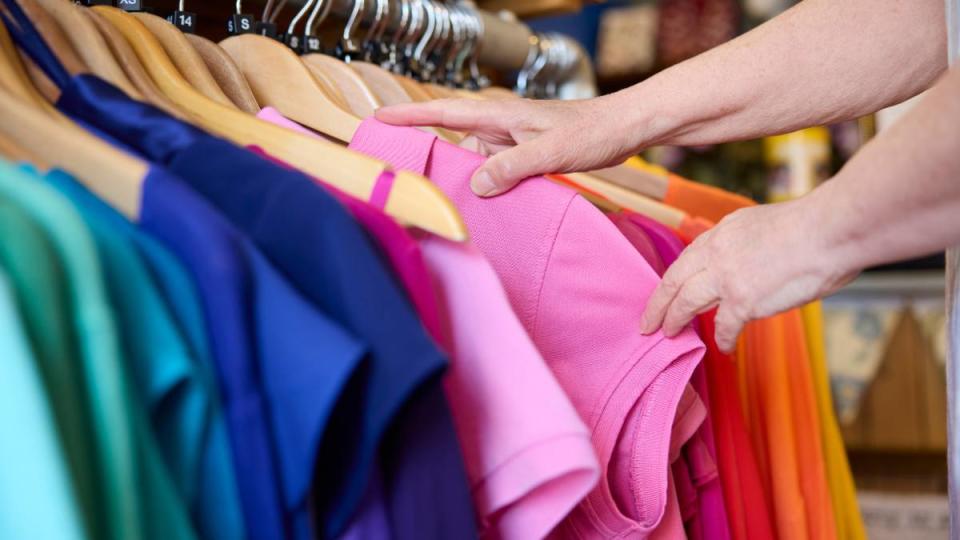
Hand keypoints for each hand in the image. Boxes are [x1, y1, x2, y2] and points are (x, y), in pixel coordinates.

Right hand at [374, 95, 640, 196]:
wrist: (626, 129)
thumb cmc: (594, 131)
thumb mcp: (551, 151)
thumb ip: (512, 166)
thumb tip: (476, 185)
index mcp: (501, 116)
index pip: (445, 114)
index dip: (410, 116)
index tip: (379, 118)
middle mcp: (501, 127)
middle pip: (454, 143)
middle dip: (433, 160)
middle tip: (409, 183)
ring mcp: (513, 141)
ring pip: (475, 163)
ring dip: (467, 182)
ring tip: (452, 206)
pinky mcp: (526, 154)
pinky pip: (496, 172)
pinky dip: (490, 187)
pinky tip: (491, 207)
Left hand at [639, 196, 858, 350]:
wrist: (832, 229)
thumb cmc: (817, 226)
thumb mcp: (766, 223)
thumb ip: (749, 242)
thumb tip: (750, 259)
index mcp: (724, 231)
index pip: (688, 258)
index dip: (674, 279)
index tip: (666, 291)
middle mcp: (718, 251)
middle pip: (674, 280)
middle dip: (657, 303)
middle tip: (647, 321)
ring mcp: (727, 276)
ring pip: (686, 302)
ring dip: (674, 320)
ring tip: (668, 334)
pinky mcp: (743, 300)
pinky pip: (724, 327)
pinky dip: (724, 341)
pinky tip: (725, 350)